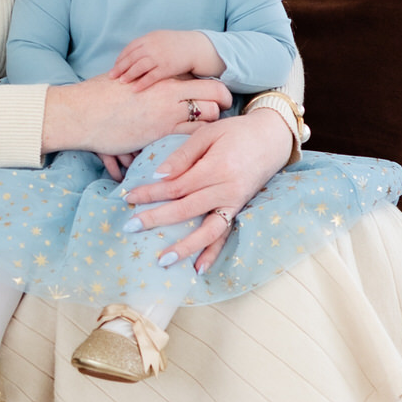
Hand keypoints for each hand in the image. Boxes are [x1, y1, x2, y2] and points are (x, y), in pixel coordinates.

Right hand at [42, 70, 230, 157]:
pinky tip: (190, 151)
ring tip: (205, 138)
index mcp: (163, 78)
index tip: (216, 102)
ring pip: (207, 120)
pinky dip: (195, 145)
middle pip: (214, 99)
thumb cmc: (99, 96)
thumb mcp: (129, 81)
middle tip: (216, 121)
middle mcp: (170, 94)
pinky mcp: (159, 135)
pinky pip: (191, 140)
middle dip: (219, 110)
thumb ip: (148, 84)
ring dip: (209, 129)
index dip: (217, 94)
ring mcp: (167, 115)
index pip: (205, 83)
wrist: (81, 112)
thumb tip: (153, 86)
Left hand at [111, 29, 221, 87]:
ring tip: (121, 82)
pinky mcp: (168, 67)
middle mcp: (153, 46)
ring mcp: (160, 56)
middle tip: (112, 75)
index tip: (115, 65)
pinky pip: (151, 77)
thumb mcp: (162, 39)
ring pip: (139, 67)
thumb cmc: (179, 45)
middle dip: (120, 67)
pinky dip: (141, 83)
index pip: (130, 48)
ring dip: (128, 75)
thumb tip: (134, 55)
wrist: (198, 48)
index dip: (121, 58)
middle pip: (131, 58)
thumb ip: (148, 44)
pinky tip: (134, 89)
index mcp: (150, 38)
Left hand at [120, 108, 294, 270]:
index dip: (151, 193)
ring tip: (162, 260)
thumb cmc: (236, 132)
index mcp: (216, 168)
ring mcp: (235, 204)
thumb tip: (159, 176)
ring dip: (185, 248)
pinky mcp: (239, 210)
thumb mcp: (208, 133)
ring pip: (208, 231)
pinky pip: (225, 235)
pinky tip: (197, 269)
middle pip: (186, 210)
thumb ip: (183, 155)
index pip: (177, 186)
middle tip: (129, 227)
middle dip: (156, 220)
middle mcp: (226, 190)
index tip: (129, 198)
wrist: (272, 138)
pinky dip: (212, 253)